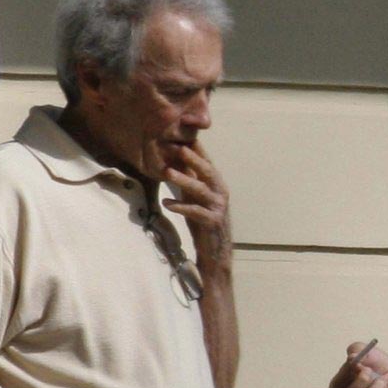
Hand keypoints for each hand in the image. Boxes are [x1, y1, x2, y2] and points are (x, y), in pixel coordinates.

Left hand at [162, 142, 230, 272]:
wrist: (215, 252)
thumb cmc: (203, 223)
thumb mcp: (196, 199)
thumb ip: (190, 183)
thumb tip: (175, 164)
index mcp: (217, 185)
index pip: (207, 163)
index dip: (197, 149)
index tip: (183, 135)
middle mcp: (220, 193)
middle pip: (208, 172)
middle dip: (193, 159)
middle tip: (178, 148)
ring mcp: (218, 208)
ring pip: (200, 190)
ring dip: (183, 180)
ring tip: (167, 172)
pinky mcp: (212, 222)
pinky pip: (195, 212)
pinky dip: (180, 206)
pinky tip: (167, 202)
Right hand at [327, 341, 387, 387]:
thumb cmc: (374, 363)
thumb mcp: (365, 350)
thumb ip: (356, 350)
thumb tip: (353, 357)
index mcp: (340, 387)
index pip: (336, 386)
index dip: (344, 374)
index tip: (355, 362)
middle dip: (360, 384)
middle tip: (368, 370)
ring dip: (378, 385)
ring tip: (382, 379)